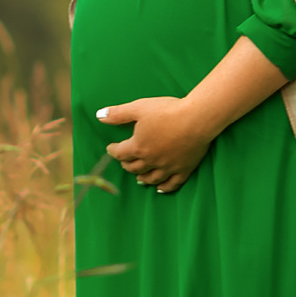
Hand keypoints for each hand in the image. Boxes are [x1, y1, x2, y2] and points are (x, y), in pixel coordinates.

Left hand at [94, 95, 219, 193]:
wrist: (197, 119)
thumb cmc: (167, 111)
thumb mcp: (139, 108)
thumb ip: (118, 114)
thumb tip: (99, 115)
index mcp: (138, 147)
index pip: (120, 153)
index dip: (113, 151)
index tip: (111, 149)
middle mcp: (151, 160)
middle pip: (134, 168)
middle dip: (126, 165)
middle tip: (124, 162)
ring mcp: (168, 167)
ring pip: (151, 178)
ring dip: (143, 179)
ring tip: (138, 179)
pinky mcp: (184, 169)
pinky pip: (172, 184)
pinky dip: (164, 188)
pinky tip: (160, 189)